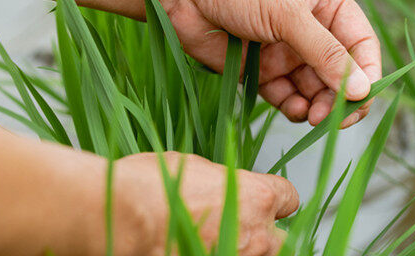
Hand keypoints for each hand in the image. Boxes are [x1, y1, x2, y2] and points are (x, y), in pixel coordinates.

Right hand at [115, 152, 298, 254]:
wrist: (125, 219)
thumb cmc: (152, 188)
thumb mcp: (195, 167)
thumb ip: (224, 180)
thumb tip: (225, 184)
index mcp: (257, 197)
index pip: (289, 198)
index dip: (275, 198)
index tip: (265, 200)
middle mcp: (256, 233)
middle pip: (281, 238)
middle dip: (264, 231)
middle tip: (240, 226)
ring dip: (246, 249)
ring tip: (221, 241)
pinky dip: (222, 255)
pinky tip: (202, 249)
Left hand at [153, 0, 381, 127]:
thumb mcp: (286, 13)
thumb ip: (325, 53)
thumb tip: (361, 90)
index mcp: (326, 2)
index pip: (361, 44)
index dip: (367, 73)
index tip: (362, 98)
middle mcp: (310, 28)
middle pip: (341, 73)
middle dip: (341, 97)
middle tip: (335, 119)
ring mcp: (286, 51)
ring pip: (316, 90)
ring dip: (319, 106)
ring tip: (313, 117)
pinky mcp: (262, 72)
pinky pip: (288, 98)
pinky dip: (295, 109)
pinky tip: (295, 112)